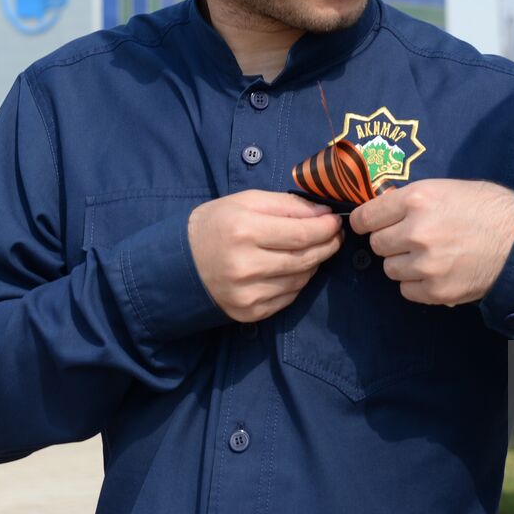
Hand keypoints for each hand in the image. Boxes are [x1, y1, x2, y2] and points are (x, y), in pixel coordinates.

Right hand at [187, 190, 342, 321]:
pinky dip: (298, 281)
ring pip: (301, 279)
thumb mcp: (246, 201)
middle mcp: (245, 266)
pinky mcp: (249, 312)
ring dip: (315, 262)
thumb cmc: (215, 225)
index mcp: (244, 231)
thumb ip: (287, 204)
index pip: (302, 233)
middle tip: (335, 235)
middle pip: (306, 258)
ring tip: (315, 248)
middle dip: (328, 244)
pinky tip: (294, 267)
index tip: (336, 220)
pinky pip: (289, 297)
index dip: (326, 227)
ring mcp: (247, 293)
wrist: (178, 265)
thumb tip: (323, 212)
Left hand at [349, 179, 513, 305]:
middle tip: (411, 238)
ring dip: (403, 263)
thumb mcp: (447, 188)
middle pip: (377, 244)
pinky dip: (417, 283)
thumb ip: (411, 199)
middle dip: (390, 241)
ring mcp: (426, 263)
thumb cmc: (488, 208)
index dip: (366, 221)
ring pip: (389, 268)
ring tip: (429, 255)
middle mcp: (416, 231)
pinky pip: (407, 290)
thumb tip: (382, 210)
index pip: (366, 216)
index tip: (370, 224)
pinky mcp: (436, 290)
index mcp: (417, 199)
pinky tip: (437, 271)